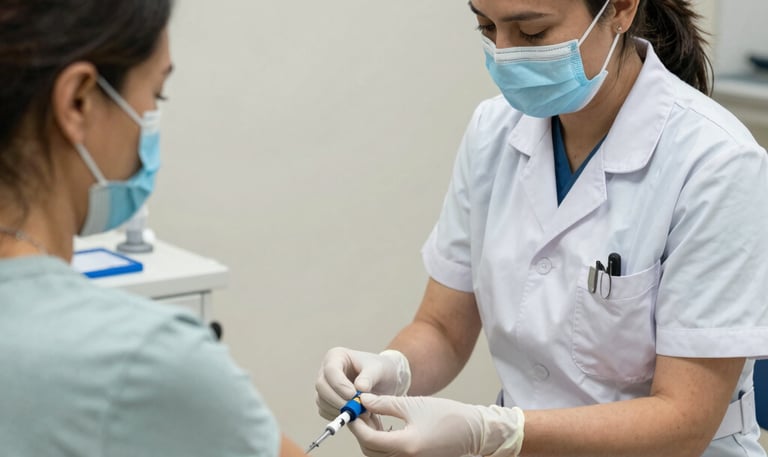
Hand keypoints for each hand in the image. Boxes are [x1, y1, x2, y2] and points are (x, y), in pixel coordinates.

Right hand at [315, 348, 410, 419]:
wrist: (383, 381)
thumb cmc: (380, 370)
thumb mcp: (378, 369)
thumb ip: (369, 377)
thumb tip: (359, 387)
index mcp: (336, 356)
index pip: (330, 370)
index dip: (339, 384)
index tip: (353, 395)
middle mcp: (326, 371)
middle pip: (321, 386)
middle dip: (337, 400)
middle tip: (356, 409)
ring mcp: (325, 387)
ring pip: (322, 401)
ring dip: (339, 410)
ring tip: (361, 412)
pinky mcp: (326, 401)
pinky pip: (325, 411)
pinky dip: (338, 416)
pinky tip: (355, 415)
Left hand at [349, 394, 523, 456]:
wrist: (472, 430)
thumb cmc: (446, 415)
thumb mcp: (412, 404)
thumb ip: (385, 403)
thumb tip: (363, 400)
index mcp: (406, 445)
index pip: (369, 439)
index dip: (357, 425)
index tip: (352, 411)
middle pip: (371, 450)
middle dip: (361, 431)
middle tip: (359, 412)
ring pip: (378, 454)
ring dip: (370, 437)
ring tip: (371, 415)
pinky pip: (390, 454)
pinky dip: (382, 442)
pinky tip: (383, 425)